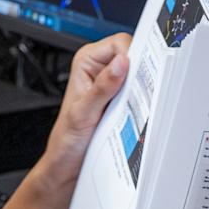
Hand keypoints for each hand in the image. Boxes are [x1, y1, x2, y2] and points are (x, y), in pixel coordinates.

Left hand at [37, 31, 129, 182]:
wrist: (67, 164)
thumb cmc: (67, 139)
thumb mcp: (84, 113)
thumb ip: (103, 87)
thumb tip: (121, 63)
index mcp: (86, 61)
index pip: (120, 43)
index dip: (132, 56)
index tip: (137, 74)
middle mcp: (99, 69)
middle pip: (134, 57)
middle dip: (139, 74)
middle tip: (135, 95)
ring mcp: (112, 84)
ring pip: (139, 76)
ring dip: (140, 91)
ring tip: (129, 108)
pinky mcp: (120, 99)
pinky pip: (140, 94)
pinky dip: (141, 103)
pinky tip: (132, 114)